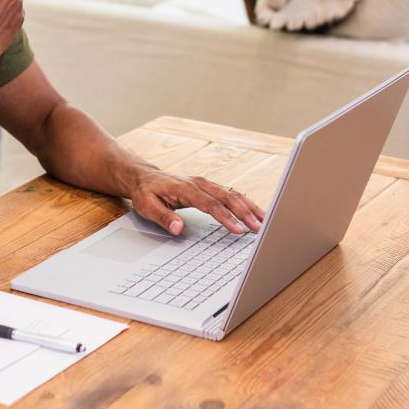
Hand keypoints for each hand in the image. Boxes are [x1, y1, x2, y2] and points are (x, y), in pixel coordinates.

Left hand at [128, 167, 265, 235]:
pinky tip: (255, 212)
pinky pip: (230, 194)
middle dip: (245, 213)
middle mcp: (199, 184)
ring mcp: (206, 184)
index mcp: (186, 188)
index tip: (238, 230)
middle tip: (259, 228)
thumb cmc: (146, 193)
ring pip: (233, 193)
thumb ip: (164, 217)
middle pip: (228, 197)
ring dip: (249, 207)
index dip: (226, 218)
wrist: (144, 177)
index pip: (211, 205)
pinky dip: (244, 203)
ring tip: (264, 221)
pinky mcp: (209, 187)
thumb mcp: (147, 207)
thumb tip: (179, 229)